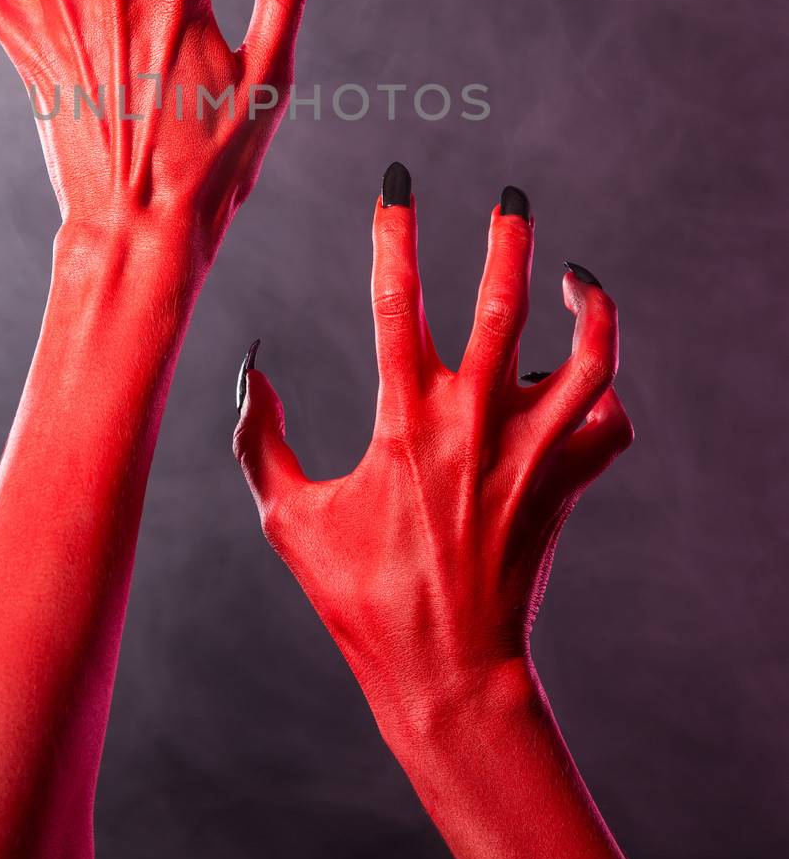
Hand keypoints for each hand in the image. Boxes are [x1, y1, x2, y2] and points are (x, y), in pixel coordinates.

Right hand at [234, 166, 632, 747]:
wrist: (449, 675)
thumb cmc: (362, 599)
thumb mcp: (288, 519)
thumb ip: (258, 438)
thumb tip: (249, 369)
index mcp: (405, 421)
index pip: (395, 300)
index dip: (394, 231)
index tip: (397, 183)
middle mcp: (475, 425)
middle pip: (507, 306)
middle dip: (511, 241)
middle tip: (511, 201)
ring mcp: (530, 455)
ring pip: (587, 359)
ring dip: (591, 308)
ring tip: (579, 277)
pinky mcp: (565, 487)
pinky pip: (607, 423)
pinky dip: (604, 393)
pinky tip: (586, 377)